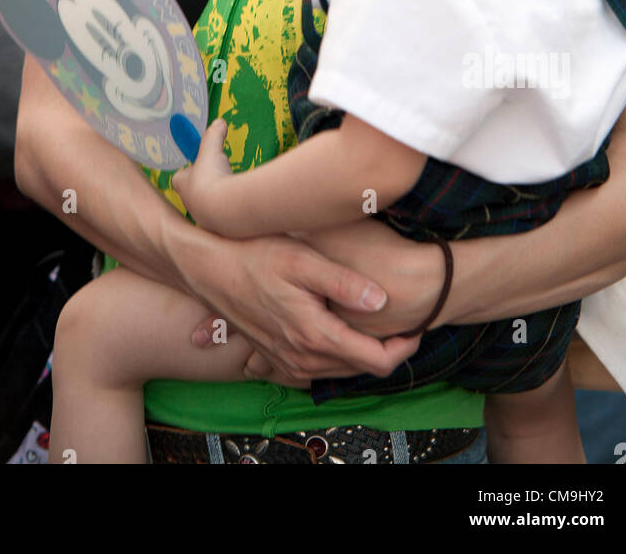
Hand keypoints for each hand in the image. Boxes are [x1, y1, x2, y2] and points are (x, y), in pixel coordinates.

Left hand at [171, 118, 233, 233]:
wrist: (225, 210)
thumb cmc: (211, 178)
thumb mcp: (211, 151)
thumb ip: (214, 135)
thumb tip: (220, 122)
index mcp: (182, 185)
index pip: (178, 179)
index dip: (187, 172)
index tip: (198, 166)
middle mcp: (190, 204)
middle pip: (192, 194)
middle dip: (203, 187)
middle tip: (215, 178)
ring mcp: (204, 218)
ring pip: (207, 208)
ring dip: (217, 200)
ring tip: (229, 191)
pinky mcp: (220, 228)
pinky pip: (223, 218)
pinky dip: (229, 210)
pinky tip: (238, 205)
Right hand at [180, 232, 421, 384]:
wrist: (208, 268)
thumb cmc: (254, 255)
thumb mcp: (303, 260)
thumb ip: (344, 283)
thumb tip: (382, 300)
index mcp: (315, 335)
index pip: (376, 361)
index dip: (404, 348)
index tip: (417, 325)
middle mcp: (302, 357)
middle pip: (361, 369)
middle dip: (386, 348)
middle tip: (402, 320)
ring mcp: (286, 360)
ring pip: (339, 370)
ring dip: (361, 351)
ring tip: (377, 321)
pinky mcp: (275, 357)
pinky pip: (316, 367)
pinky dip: (335, 353)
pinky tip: (340, 327)